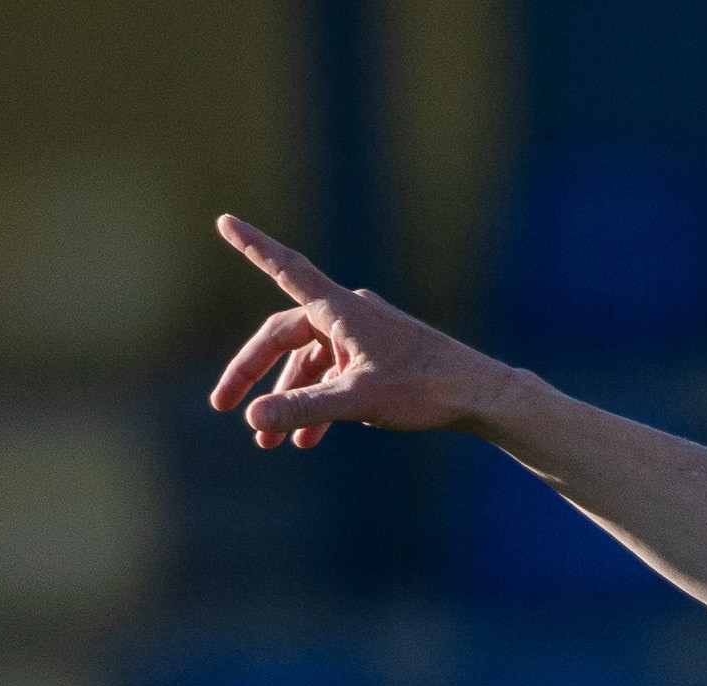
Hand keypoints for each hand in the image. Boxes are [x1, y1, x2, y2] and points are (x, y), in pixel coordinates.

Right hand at [206, 215, 517, 447]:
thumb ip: (302, 409)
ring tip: (272, 443)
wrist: (482, 396)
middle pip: (285, 336)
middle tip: (224, 407)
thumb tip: (253, 418)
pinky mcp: (380, 359)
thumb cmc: (425, 389)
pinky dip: (320, 402)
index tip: (224, 220)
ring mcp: (365, 337)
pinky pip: (336, 376)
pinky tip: (309, 439)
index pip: (285, 269)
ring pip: (311, 363)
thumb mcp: (357, 402)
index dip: (252, 247)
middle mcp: (350, 315)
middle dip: (254, 374)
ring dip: (290, 399)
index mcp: (341, 309)